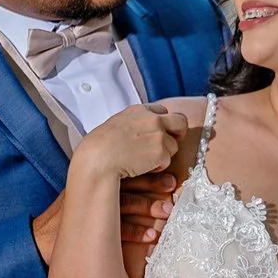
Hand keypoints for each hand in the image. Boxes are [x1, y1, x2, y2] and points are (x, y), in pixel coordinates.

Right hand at [34, 166, 180, 263]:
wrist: (44, 235)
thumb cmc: (70, 212)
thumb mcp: (86, 189)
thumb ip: (108, 180)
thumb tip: (137, 174)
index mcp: (93, 176)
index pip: (125, 167)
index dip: (148, 171)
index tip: (168, 175)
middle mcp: (93, 188)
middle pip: (128, 182)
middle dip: (153, 185)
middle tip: (173, 187)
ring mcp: (92, 207)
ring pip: (125, 203)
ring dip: (148, 208)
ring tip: (167, 213)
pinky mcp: (90, 227)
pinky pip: (117, 229)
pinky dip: (136, 232)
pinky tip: (151, 236)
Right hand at [73, 103, 188, 185]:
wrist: (97, 161)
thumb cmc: (98, 148)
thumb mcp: (115, 126)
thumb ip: (131, 124)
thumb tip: (138, 132)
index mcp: (138, 111)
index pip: (162, 111)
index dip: (163, 123)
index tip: (157, 133)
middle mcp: (152, 119)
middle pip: (180, 121)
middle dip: (178, 134)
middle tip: (167, 146)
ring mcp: (158, 134)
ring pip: (174, 146)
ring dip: (163, 154)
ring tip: (142, 161)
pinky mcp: (161, 151)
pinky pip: (166, 162)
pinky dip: (157, 167)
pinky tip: (140, 167)